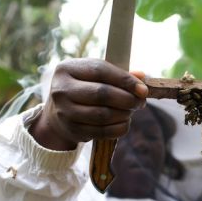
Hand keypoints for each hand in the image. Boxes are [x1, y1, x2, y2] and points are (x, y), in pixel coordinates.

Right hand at [29, 58, 147, 150]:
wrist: (58, 115)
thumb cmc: (82, 90)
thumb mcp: (94, 76)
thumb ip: (117, 74)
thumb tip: (142, 77)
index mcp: (67, 69)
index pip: (100, 70)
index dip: (125, 80)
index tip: (143, 89)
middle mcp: (62, 89)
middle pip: (101, 94)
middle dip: (127, 99)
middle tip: (140, 102)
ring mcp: (65, 112)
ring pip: (103, 115)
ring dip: (124, 114)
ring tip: (131, 111)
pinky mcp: (72, 130)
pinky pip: (102, 132)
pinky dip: (119, 128)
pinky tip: (124, 122)